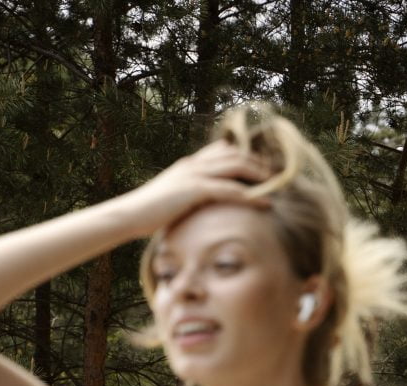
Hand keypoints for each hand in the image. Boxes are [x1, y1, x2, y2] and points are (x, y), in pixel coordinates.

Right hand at [116, 140, 271, 235]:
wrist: (129, 215)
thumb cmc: (149, 212)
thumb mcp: (173, 197)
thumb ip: (190, 193)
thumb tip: (203, 202)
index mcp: (189, 164)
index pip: (221, 149)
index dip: (244, 155)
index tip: (262, 166)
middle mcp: (193, 164)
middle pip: (234, 154)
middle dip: (258, 163)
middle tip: (277, 175)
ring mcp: (194, 174)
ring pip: (236, 166)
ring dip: (260, 175)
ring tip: (276, 185)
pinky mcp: (195, 190)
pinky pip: (231, 190)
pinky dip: (251, 196)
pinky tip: (265, 203)